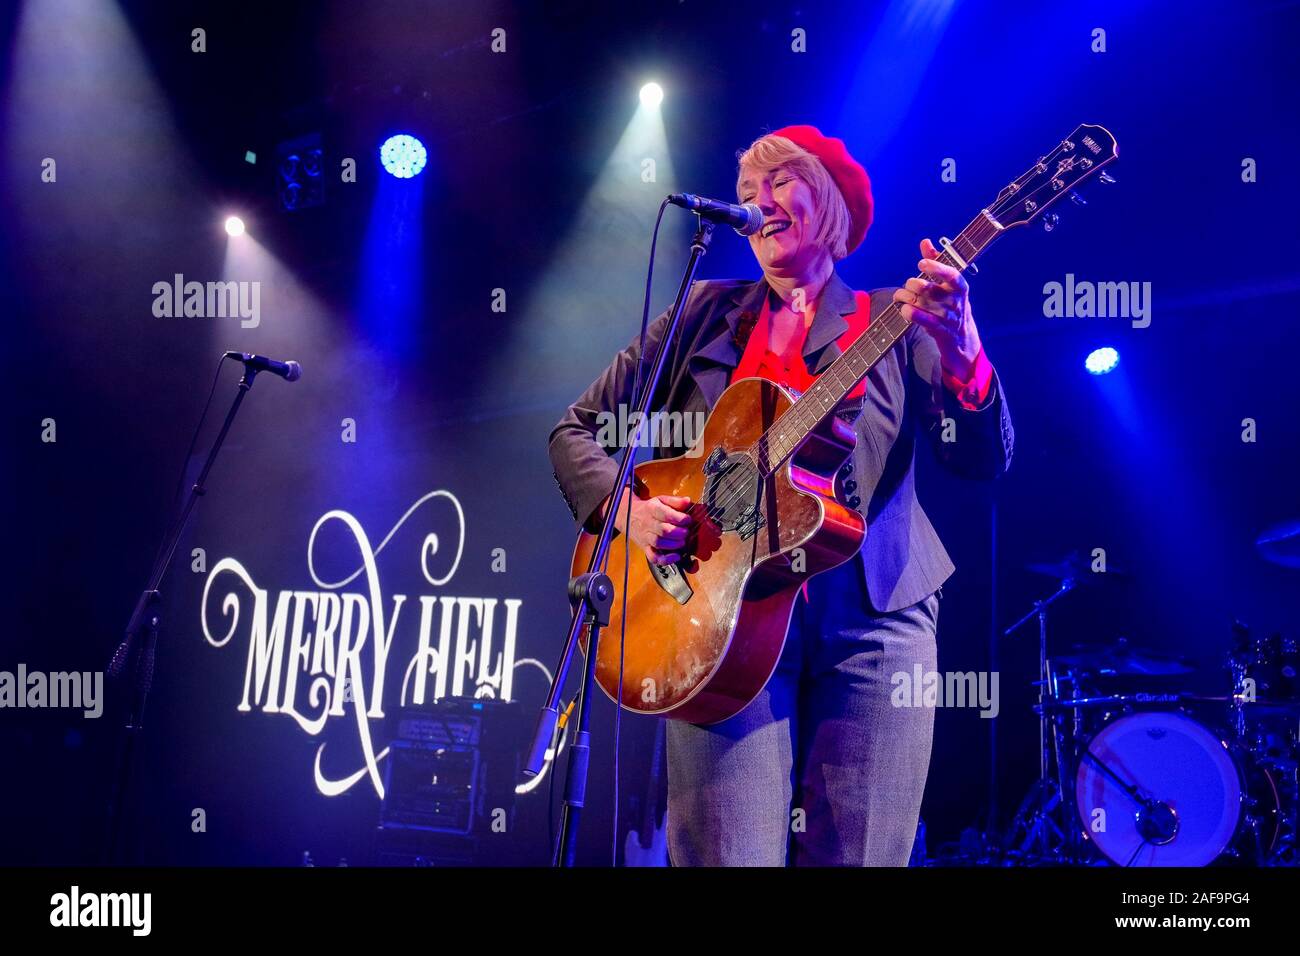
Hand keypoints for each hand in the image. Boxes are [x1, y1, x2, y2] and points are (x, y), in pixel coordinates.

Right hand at [603, 490, 693, 564]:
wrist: (627, 515)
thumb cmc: (648, 509)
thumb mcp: (661, 500)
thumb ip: (675, 501)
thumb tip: (687, 501)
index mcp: (652, 509)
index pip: (666, 514)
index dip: (680, 518)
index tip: (688, 520)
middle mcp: (647, 523)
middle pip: (664, 530)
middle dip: (679, 533)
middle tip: (686, 532)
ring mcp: (645, 537)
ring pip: (658, 543)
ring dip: (674, 544)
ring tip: (682, 542)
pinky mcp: (645, 548)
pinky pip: (653, 557)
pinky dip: (665, 559)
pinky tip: (676, 556)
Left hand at [892, 238, 982, 380]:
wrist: (962, 339)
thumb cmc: (951, 305)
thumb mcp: (948, 285)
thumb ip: (937, 262)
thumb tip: (925, 242)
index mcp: (960, 287)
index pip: (951, 274)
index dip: (936, 267)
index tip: (921, 263)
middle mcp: (955, 301)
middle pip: (928, 288)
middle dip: (912, 284)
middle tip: (908, 285)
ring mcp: (948, 316)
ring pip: (921, 303)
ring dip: (904, 297)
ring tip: (899, 296)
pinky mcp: (939, 330)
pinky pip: (922, 319)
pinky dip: (909, 312)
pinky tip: (903, 309)